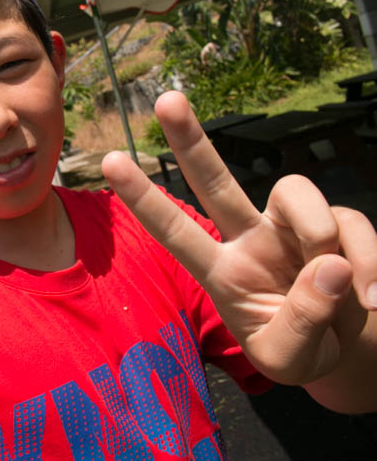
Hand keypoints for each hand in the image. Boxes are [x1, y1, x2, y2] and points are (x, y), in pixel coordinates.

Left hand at [101, 92, 376, 396]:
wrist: (349, 350)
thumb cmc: (303, 351)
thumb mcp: (289, 360)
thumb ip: (302, 321)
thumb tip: (330, 266)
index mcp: (221, 272)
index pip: (176, 231)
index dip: (145, 198)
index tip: (110, 162)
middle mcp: (250, 239)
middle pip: (215, 181)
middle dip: (190, 141)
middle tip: (166, 100)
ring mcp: (293, 228)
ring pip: (297, 192)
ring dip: (322, 234)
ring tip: (347, 291)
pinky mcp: (340, 225)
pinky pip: (353, 226)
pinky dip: (370, 265)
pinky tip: (373, 301)